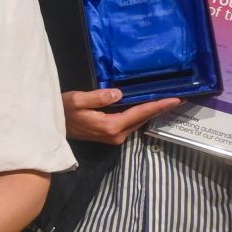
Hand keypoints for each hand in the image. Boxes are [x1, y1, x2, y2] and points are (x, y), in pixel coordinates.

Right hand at [63, 87, 180, 144]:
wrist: (53, 128)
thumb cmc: (62, 112)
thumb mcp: (76, 100)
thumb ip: (98, 97)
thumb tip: (119, 94)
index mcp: (111, 125)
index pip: (140, 113)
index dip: (158, 105)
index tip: (175, 99)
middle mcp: (117, 134)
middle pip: (143, 118)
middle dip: (160, 108)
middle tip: (178, 98)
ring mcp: (115, 137)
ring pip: (139, 122)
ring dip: (152, 111)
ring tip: (167, 101)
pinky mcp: (112, 135)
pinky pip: (132, 123)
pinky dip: (142, 114)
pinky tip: (148, 106)